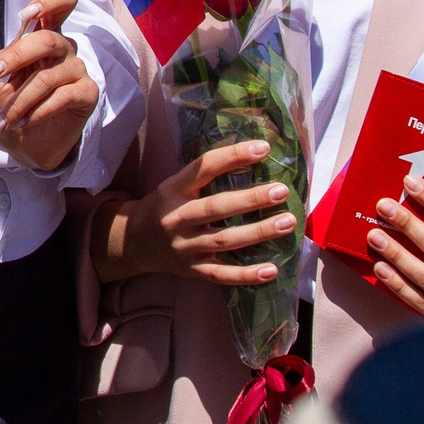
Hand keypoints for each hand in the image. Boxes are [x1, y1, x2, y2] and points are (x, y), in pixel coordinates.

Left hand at [0, 0, 95, 171]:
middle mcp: (63, 48)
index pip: (61, 2)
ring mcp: (78, 69)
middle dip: (15, 57)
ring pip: (48, 76)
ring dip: (19, 101)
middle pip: (47, 40)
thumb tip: (4, 60)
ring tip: (3, 121)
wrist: (22, 142)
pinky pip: (63, 97)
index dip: (49, 1)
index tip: (26, 15)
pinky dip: (37, 111)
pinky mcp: (87, 93)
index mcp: (43, 35)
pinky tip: (22, 122)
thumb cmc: (8, 104)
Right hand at [92, 140, 294, 285]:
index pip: (203, 168)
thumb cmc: (166, 207)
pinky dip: (247, 275)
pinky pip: (222, 274)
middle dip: (251, 199)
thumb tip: (252, 156)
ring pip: (224, 240)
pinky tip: (272, 270)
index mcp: (173, 190)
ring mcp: (184, 246)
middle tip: (281, 191)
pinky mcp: (192, 270)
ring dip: (258, 232)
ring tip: (288, 222)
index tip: (262, 148)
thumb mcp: (175, 185)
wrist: (135, 242)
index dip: (232, 157)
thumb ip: (204, 176)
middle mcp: (177, 217)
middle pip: (216, 207)